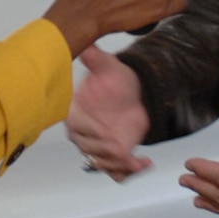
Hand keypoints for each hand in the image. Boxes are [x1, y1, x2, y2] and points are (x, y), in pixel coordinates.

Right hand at [67, 46, 152, 179]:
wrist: (134, 94)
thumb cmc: (116, 80)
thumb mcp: (107, 66)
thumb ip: (94, 58)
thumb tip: (85, 45)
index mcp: (75, 113)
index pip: (76, 127)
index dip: (89, 132)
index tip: (105, 133)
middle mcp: (83, 133)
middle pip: (88, 150)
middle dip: (105, 152)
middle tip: (121, 150)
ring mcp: (97, 147)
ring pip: (102, 164)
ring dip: (118, 165)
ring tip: (135, 161)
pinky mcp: (112, 157)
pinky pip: (117, 172)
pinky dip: (129, 173)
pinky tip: (143, 163)